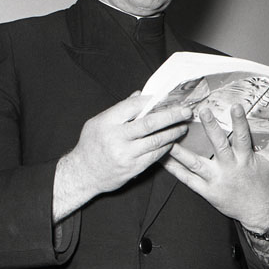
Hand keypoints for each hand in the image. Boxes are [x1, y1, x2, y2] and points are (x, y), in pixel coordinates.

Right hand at [53, 95, 192, 220]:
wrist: (83, 174)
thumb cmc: (91, 144)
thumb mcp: (98, 122)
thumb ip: (119, 109)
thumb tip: (139, 94)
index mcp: (107, 122)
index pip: (133, 106)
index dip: (151, 100)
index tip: (165, 97)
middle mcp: (116, 138)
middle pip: (150, 123)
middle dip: (171, 116)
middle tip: (186, 111)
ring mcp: (126, 154)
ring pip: (156, 141)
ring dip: (173, 132)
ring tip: (183, 126)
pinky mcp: (133, 168)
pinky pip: (155, 156)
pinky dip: (165, 147)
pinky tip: (172, 141)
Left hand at [161, 103, 268, 231]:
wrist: (259, 213)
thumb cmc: (263, 184)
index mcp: (246, 159)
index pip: (243, 137)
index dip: (240, 122)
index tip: (235, 106)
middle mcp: (230, 168)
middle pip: (219, 146)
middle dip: (211, 128)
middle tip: (202, 111)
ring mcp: (216, 180)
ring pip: (196, 163)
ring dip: (181, 151)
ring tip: (168, 137)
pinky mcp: (206, 191)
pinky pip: (187, 180)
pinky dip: (174, 170)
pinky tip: (162, 158)